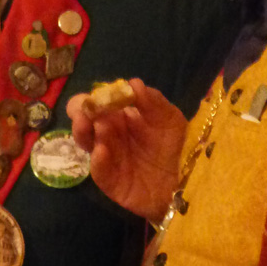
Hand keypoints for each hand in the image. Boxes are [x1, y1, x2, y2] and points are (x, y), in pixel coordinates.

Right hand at [67, 78, 186, 222]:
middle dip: (80, 112)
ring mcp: (107, 158)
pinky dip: (98, 161)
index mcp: (119, 116)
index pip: (97, 102)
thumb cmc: (175, 144)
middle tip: (85, 109)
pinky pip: (99, 171)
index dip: (92, 97)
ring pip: (86, 143)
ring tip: (89, 124)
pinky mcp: (111, 182)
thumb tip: (132, 84)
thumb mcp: (169, 118)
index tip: (97, 95)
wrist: (186, 179)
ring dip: (83, 132)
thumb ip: (152, 101)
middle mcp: (108, 135)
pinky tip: (101, 151)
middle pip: (84, 120)